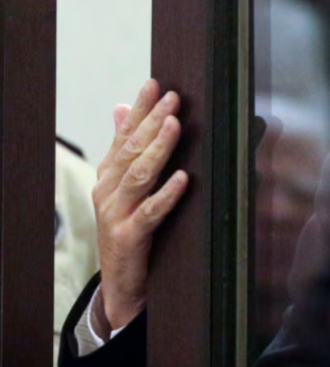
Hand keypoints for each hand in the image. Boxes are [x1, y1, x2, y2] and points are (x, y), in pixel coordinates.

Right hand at [92, 79, 188, 329]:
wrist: (122, 282)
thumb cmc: (130, 228)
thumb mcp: (127, 187)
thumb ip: (126, 149)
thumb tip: (122, 109)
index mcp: (109, 175)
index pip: (124, 135)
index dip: (139, 109)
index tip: (155, 83)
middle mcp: (109, 190)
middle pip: (131, 150)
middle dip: (152, 121)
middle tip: (172, 97)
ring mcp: (116, 213)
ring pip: (138, 176)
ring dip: (158, 148)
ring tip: (174, 125)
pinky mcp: (129, 237)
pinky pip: (150, 212)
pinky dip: (167, 194)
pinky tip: (183, 178)